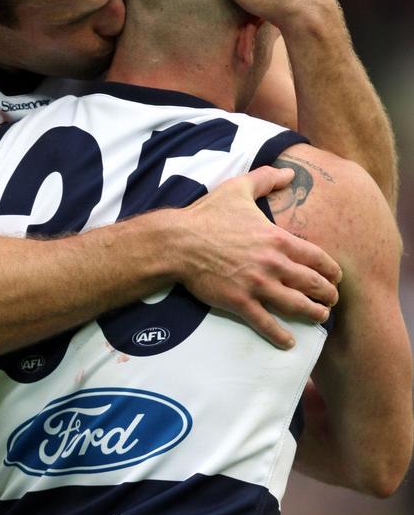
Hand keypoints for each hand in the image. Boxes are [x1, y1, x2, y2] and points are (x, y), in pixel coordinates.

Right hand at [173, 165, 340, 348]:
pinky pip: (266, 323)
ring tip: (320, 318)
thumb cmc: (207, 215)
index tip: (336, 277)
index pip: (317, 258)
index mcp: (277, 239)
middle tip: (332, 300)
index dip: (331, 270)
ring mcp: (257, 285)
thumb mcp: (238, 188)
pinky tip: (289, 342)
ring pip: (295, 305)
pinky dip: (280, 335)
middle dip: (327, 294)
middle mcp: (273, 264)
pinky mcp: (239, 302)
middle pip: (312, 284)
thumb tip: (288, 172)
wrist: (178, 243)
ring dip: (313, 314)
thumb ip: (266, 178)